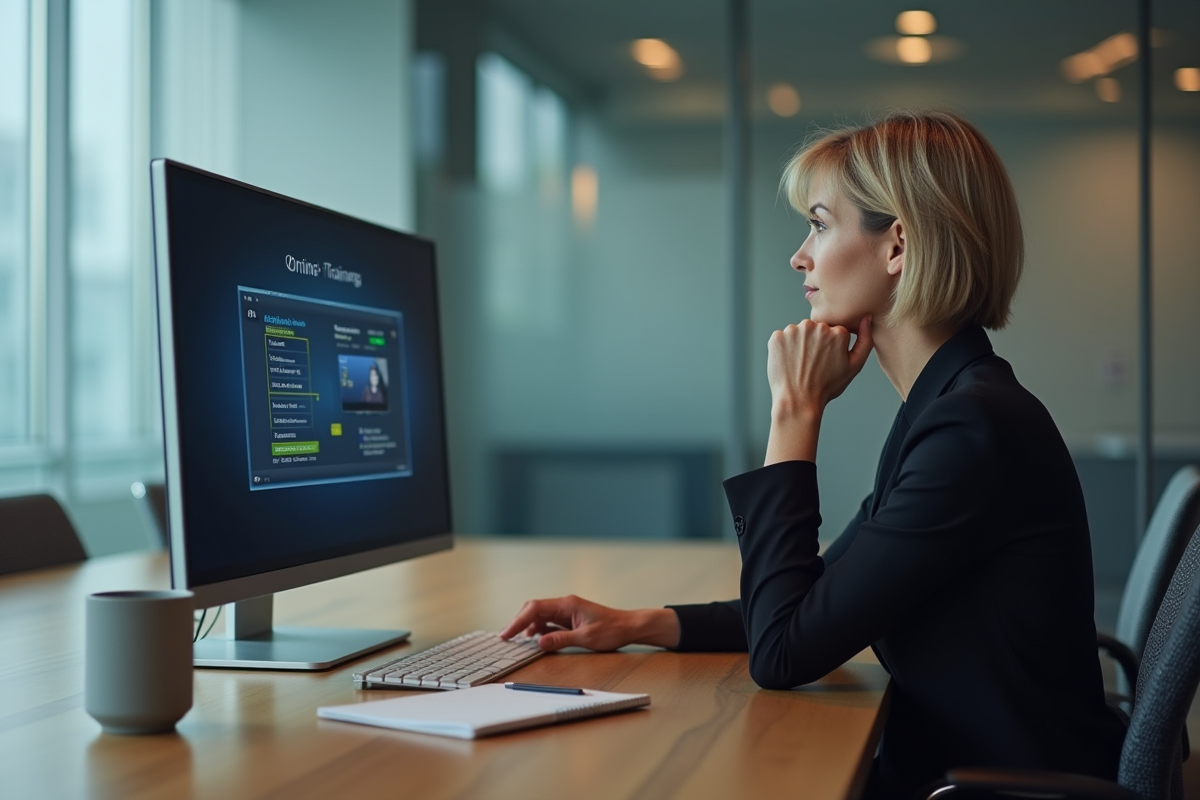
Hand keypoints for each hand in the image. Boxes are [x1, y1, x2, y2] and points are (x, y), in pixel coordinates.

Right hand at [499, 595, 680, 651]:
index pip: (535, 608)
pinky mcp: (570, 619)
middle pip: (534, 608)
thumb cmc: (612, 630)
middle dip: (518, 621)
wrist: (629, 627)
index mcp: (567, 604)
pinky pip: (549, 621)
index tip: (507, 633)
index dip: (518, 620)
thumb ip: (561, 640)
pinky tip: (536, 638)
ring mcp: (567, 611)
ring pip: (540, 615)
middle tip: (506, 636)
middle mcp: (565, 604)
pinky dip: (539, 629)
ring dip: (528, 625)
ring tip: (517, 639)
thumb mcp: (586, 638)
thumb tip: (539, 642)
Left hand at [764, 315, 873, 464]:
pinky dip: (784, 347)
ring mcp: (795, 330)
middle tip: (813, 364)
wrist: (798, 401)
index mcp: (837, 332)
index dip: (830, 348)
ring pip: (799, 332)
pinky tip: (788, 362)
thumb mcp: (854, 366)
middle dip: (814, 342)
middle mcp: (816, 326)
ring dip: (799, 343)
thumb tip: (866, 318)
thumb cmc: (826, 387)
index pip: (833, 331)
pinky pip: (782, 337)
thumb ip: (865, 340)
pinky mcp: (777, 337)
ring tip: (800, 364)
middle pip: (816, 329)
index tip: (826, 361)